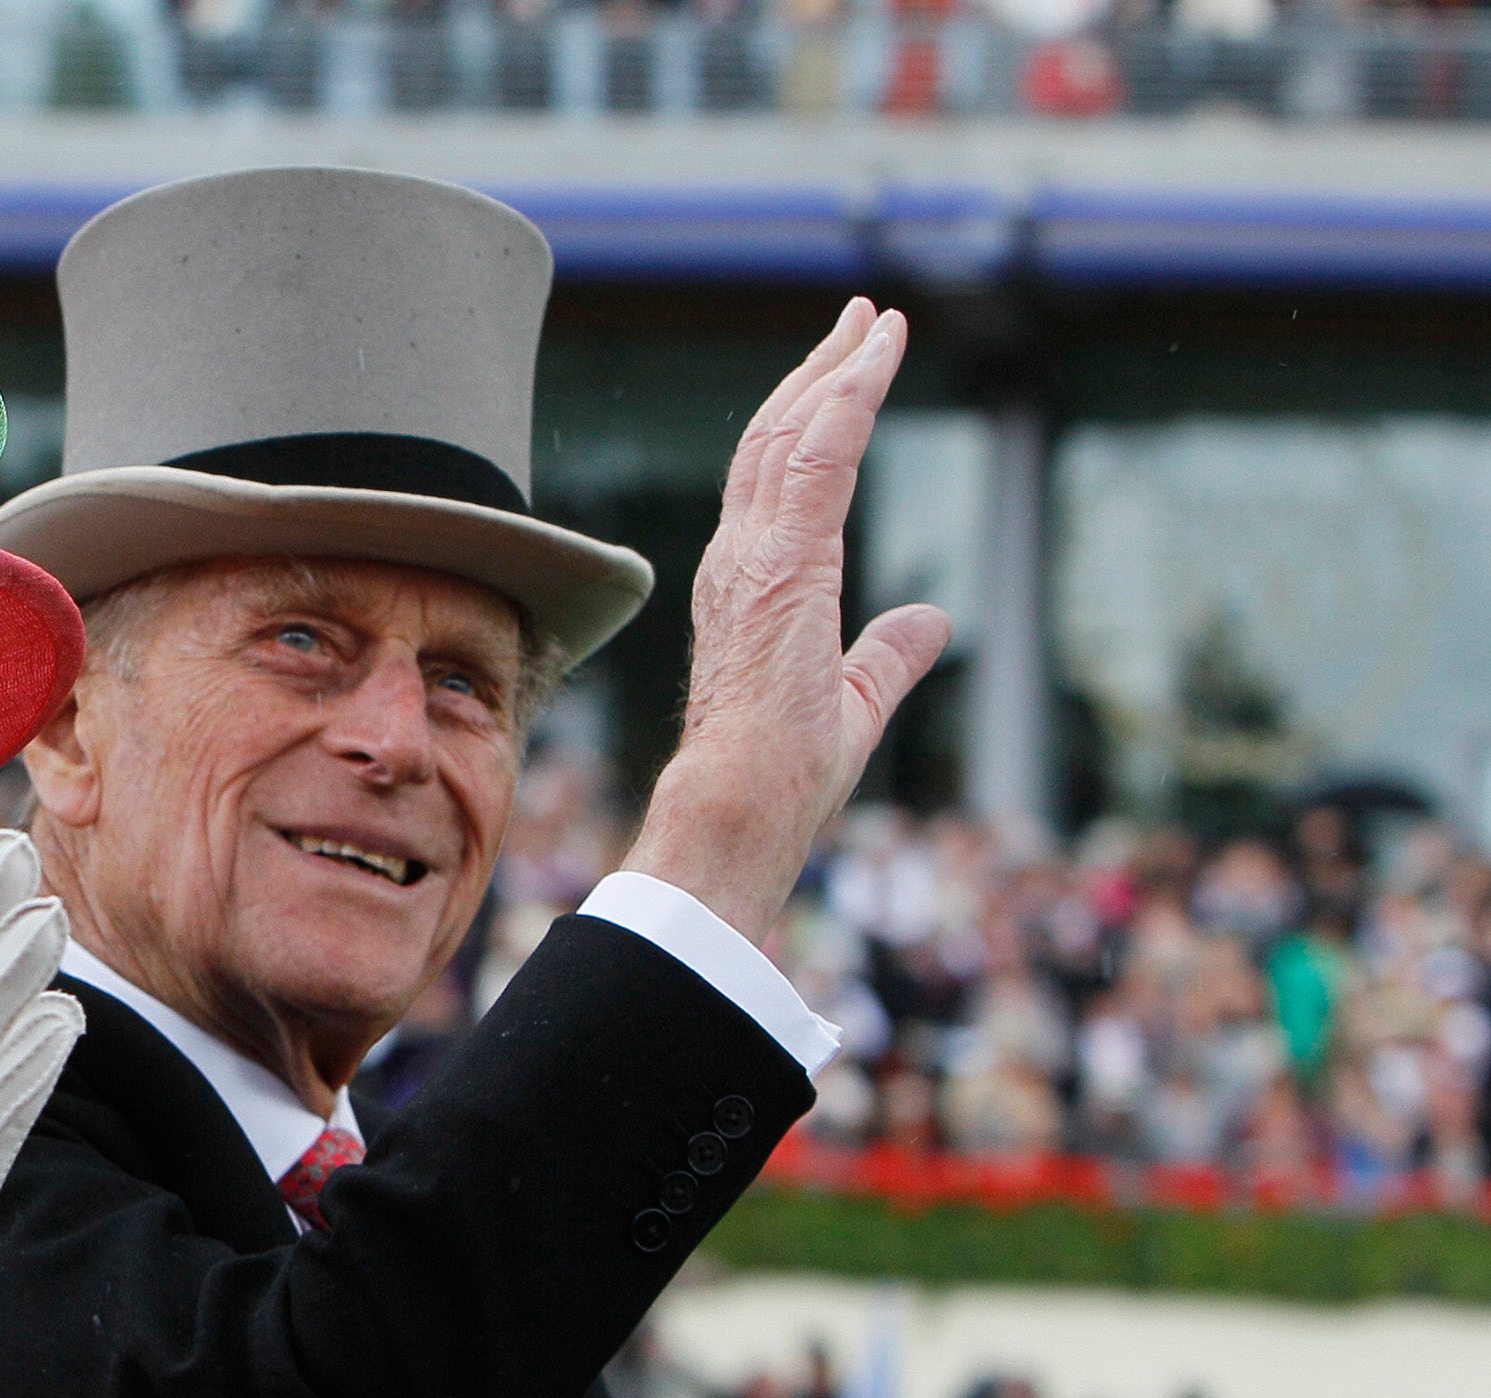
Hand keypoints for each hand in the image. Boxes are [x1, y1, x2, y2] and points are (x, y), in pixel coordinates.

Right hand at [622, 300, 952, 943]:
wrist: (741, 805)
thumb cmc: (783, 777)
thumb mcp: (855, 704)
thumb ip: (889, 655)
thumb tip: (929, 620)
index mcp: (751, 587)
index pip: (778, 483)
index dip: (813, 420)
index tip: (850, 372)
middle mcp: (738, 559)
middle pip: (775, 440)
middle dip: (820, 375)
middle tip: (861, 321)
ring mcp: (753, 557)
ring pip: (792, 434)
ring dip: (837, 370)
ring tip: (874, 321)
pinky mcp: (782, 562)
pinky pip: (816, 455)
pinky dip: (847, 396)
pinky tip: (875, 355)